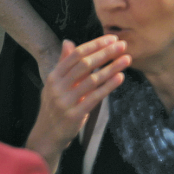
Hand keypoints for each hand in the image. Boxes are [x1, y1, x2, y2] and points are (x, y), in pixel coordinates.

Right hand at [25, 36, 127, 171]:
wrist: (46, 135)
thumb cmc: (55, 105)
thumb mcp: (55, 84)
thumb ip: (64, 63)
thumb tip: (68, 41)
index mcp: (54, 76)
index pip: (75, 55)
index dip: (94, 45)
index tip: (112, 38)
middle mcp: (57, 87)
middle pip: (84, 64)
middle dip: (105, 53)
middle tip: (123, 45)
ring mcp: (65, 101)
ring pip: (92, 80)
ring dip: (111, 68)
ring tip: (127, 59)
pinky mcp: (74, 114)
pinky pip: (94, 97)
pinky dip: (108, 86)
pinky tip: (120, 77)